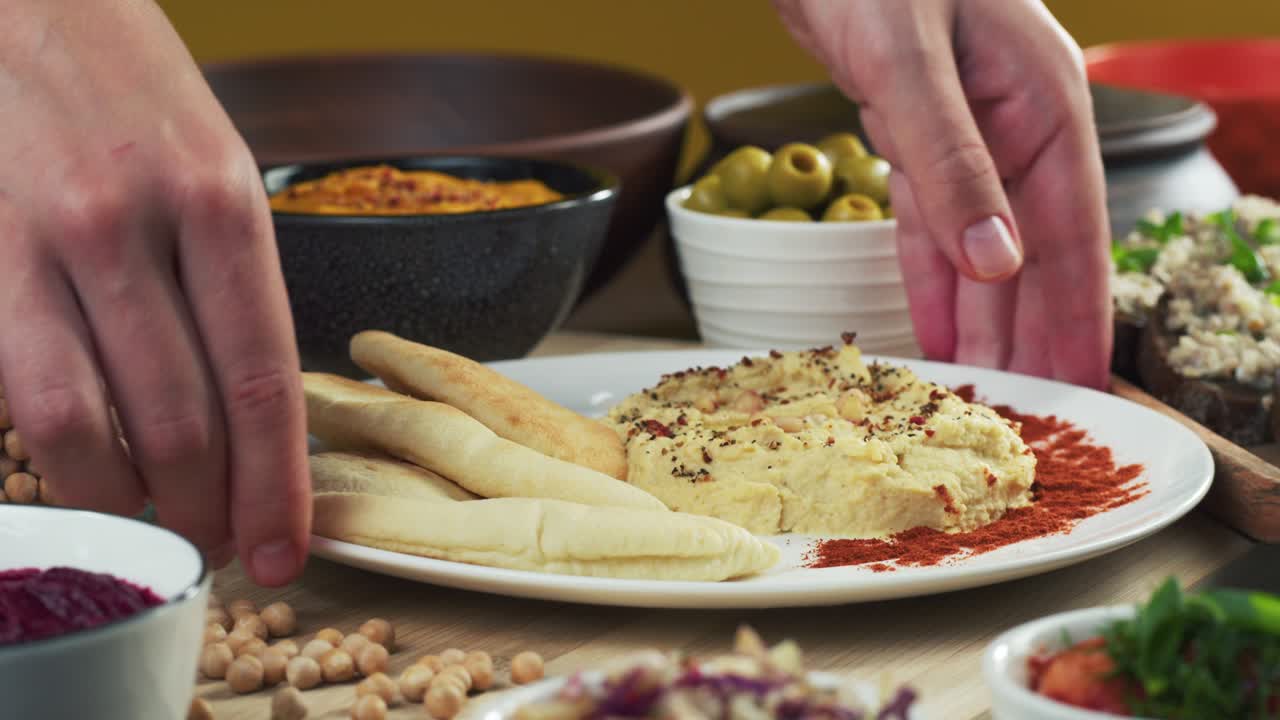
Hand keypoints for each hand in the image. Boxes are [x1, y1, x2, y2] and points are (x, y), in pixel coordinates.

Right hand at [0, 0, 308, 584]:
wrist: (25, 2)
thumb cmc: (134, 92)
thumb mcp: (219, 167)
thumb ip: (234, 282)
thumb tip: (252, 408)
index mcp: (223, 203)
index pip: (263, 379)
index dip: (275, 484)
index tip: (284, 549)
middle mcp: (136, 225)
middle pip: (183, 417)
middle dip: (208, 508)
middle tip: (221, 550)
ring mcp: (44, 240)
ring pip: (91, 422)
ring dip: (132, 502)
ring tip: (160, 533)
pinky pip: (23, 390)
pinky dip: (62, 455)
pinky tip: (92, 477)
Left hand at [774, 0, 1112, 388]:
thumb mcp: (912, 60)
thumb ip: (953, 161)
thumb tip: (1000, 263)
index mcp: (1041, 102)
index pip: (1072, 231)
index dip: (1078, 316)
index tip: (1084, 385)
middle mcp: (1013, 124)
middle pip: (1032, 252)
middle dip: (1033, 335)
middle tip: (1037, 414)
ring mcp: (966, 130)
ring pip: (981, 246)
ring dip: (982, 319)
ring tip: (987, 391)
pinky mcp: (913, 132)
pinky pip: (929, 224)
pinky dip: (931, 277)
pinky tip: (936, 327)